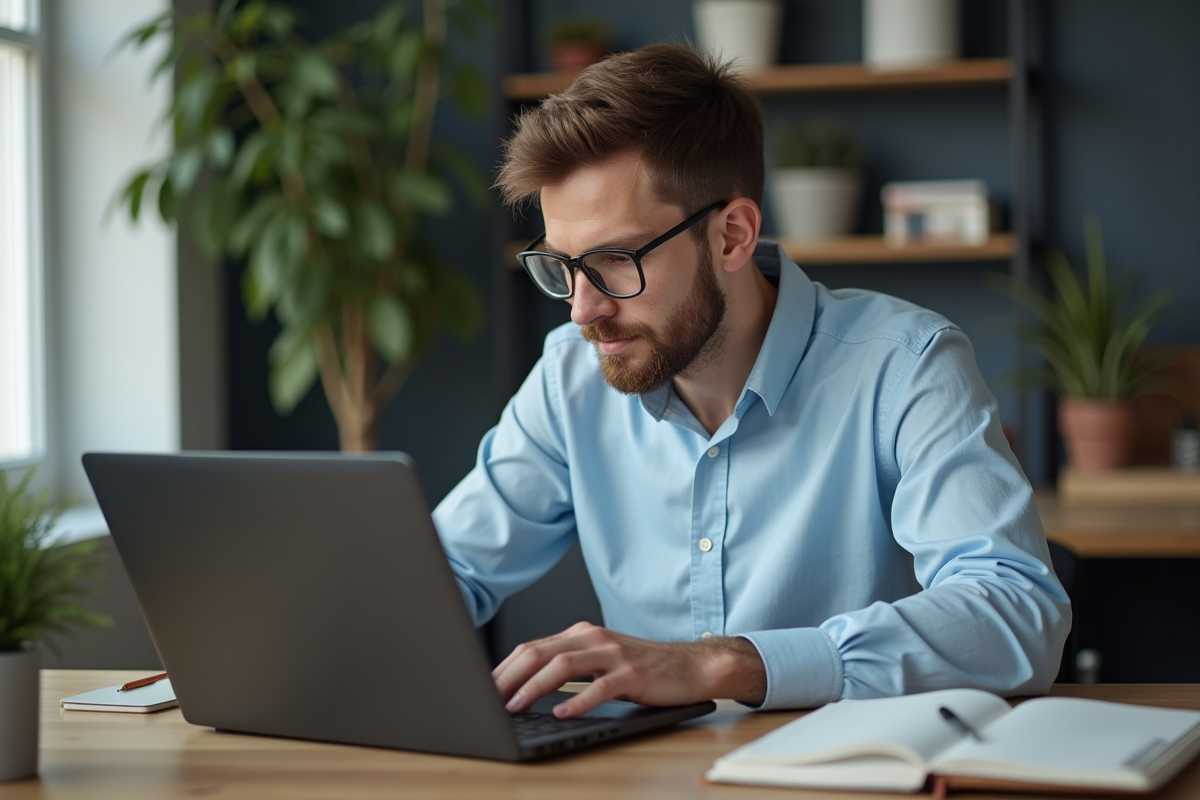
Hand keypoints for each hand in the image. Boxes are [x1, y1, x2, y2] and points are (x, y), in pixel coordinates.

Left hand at [492, 621, 766, 717]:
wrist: (691, 666)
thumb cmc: (643, 669)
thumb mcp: (600, 661)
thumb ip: (568, 666)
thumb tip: (524, 686)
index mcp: (581, 635)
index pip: (532, 647)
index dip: (504, 668)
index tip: (484, 687)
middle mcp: (593, 638)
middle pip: (539, 652)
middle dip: (508, 676)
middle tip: (487, 698)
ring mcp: (613, 654)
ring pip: (563, 666)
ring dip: (534, 687)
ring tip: (514, 706)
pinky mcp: (632, 673)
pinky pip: (600, 687)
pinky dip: (577, 701)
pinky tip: (561, 713)